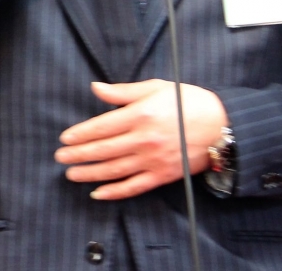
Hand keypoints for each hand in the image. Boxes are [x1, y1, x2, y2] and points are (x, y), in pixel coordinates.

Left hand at [55, 80, 227, 199]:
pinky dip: (114, 192)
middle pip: (102, 150)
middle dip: (78, 155)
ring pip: (113, 170)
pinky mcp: (162, 176)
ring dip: (89, 174)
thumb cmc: (189, 102)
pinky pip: (133, 187)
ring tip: (72, 174)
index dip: (80, 134)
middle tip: (60, 158)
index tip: (65, 138)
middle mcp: (143, 139)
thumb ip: (123, 92)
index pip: (101, 127)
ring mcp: (152, 160)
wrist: (221, 125)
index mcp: (140, 115)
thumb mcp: (156, 88)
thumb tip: (95, 88)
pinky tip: (98, 193)